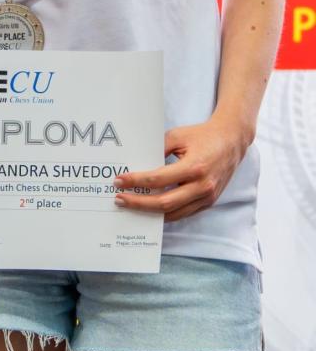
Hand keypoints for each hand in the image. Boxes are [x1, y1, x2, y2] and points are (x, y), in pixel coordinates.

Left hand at [114, 117, 249, 221]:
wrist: (231, 142)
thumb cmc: (203, 136)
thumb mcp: (177, 136)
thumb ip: (157, 150)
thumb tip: (135, 164)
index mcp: (194, 167)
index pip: (158, 180)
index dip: (135, 182)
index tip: (119, 181)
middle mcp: (202, 186)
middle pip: (164, 203)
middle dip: (138, 203)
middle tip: (119, 199)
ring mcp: (207, 197)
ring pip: (173, 213)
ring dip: (149, 212)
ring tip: (131, 206)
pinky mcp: (208, 202)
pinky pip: (183, 213)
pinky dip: (165, 214)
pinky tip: (149, 209)